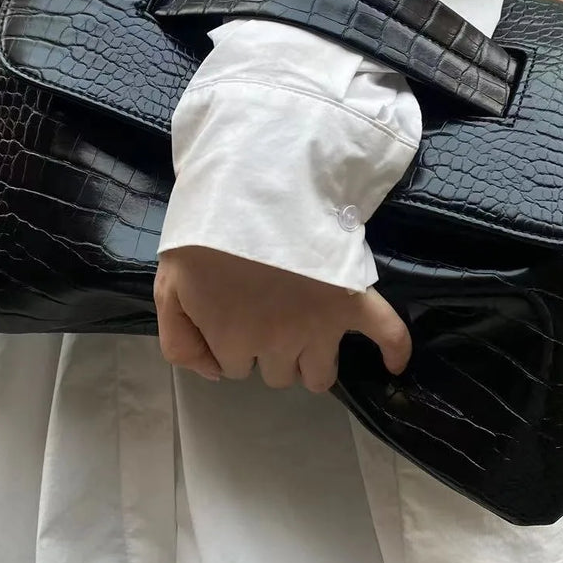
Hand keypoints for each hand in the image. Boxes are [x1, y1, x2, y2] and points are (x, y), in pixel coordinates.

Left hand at [154, 246, 411, 391]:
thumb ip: (180, 343)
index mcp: (233, 340)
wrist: (248, 187)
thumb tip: (215, 375)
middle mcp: (279, 343)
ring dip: (311, 362)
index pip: (233, 369)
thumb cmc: (203, 234)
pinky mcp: (353, 301)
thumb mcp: (168, 287)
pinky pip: (386, 333)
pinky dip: (394, 351)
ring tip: (306, 333)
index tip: (230, 315)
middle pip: (279, 374)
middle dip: (270, 353)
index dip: (230, 344)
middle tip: (266, 314)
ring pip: (319, 374)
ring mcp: (321, 325)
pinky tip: (394, 365)